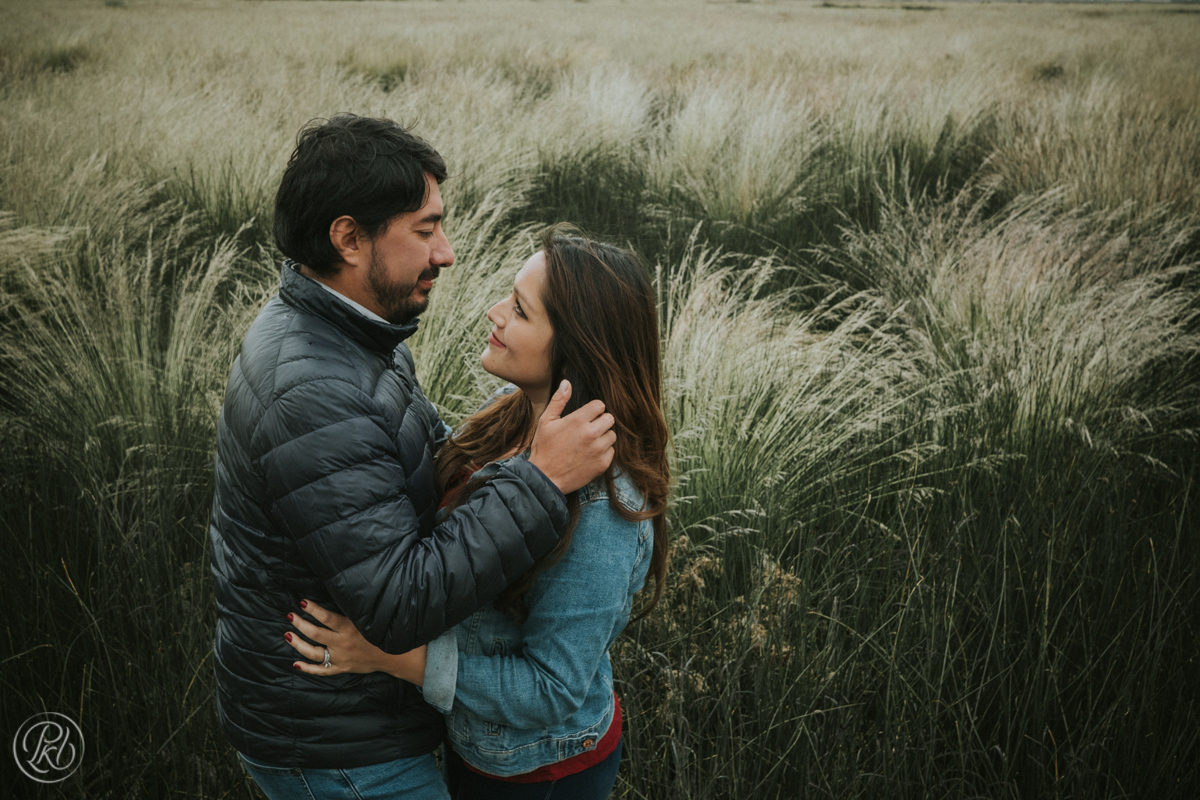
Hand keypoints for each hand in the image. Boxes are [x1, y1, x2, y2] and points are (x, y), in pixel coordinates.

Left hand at [285, 600, 427, 683]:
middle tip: (290, 616)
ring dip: (298, 644)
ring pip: (314, 653)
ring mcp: (340, 657)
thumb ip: (353, 609)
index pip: (327, 617)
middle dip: (300, 624)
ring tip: (287, 635)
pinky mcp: (341, 668)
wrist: (393, 656)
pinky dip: (308, 668)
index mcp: (349, 628)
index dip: (313, 610)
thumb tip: (339, 592)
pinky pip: (321, 670)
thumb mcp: (368, 617)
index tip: (302, 602)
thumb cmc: (380, 632)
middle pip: (316, 634)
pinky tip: (296, 664)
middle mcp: (343, 643)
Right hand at [529, 380, 615, 493]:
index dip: (593, 410)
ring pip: (612, 435)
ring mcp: (598, 450)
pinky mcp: (602, 464)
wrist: (545, 478)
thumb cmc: (544, 449)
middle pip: (610, 418)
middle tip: (589, 429)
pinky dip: (604, 452)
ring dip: (603, 437)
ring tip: (589, 443)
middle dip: (600, 422)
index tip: (587, 416)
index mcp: (578, 420)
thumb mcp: (546, 422)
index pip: (600, 405)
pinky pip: (612, 451)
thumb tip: (566, 383)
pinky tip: (590, 454)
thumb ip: (558, 401)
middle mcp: (591, 433)